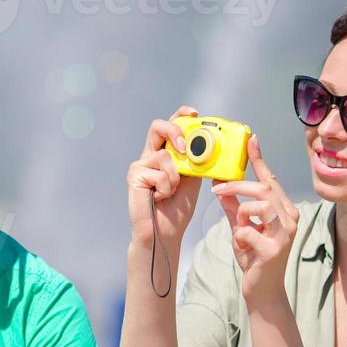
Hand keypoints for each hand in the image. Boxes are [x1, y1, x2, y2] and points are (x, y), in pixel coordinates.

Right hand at [128, 106, 202, 249]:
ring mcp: (140, 165)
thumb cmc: (176, 208)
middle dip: (174, 131)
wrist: (165, 232)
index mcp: (165, 154)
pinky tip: (159, 198)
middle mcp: (150, 156)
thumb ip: (197, 161)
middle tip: (184, 147)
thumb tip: (211, 144)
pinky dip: (166, 188)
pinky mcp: (135, 175)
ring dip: (175, 177)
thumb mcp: (193, 179)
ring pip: (165, 155)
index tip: (194, 114)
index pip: (170, 126)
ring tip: (170, 192)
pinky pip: (159, 172)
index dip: (180, 115)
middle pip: (158, 127)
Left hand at [211, 134, 298, 308]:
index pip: (270, 180)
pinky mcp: (274, 249)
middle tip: (218, 189)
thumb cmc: (255, 258)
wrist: (263, 292)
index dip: (260, 159)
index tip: (251, 140)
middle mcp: (290, 218)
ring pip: (259, 205)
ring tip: (239, 227)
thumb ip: (234, 208)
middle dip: (237, 184)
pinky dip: (240, 235)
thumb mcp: (242, 228)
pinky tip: (244, 247)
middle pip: (264, 188)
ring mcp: (285, 234)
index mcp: (284, 210)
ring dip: (241, 212)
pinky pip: (249, 230)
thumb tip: (222, 186)